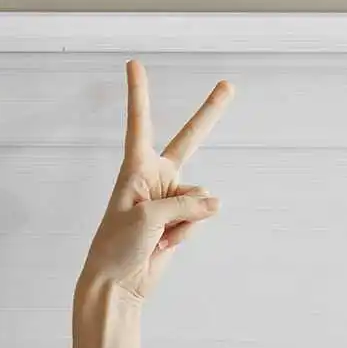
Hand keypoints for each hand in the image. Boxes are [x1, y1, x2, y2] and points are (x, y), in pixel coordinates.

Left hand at [80, 61, 232, 303]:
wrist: (118, 284)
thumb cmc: (117, 247)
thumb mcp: (147, 218)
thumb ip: (184, 204)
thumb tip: (215, 202)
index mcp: (135, 168)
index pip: (139, 123)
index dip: (138, 93)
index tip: (133, 63)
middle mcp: (155, 177)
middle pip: (189, 140)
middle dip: (210, 113)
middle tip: (229, 85)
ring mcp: (171, 198)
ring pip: (201, 197)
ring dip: (185, 220)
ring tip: (158, 236)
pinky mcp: (182, 220)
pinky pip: (200, 218)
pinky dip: (186, 234)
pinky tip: (165, 245)